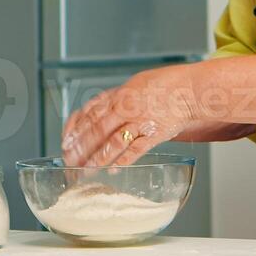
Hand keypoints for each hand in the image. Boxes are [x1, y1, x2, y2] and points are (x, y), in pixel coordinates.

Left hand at [61, 65, 197, 166]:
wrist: (190, 91)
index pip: (90, 113)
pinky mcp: (155, 134)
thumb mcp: (132, 86)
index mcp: (119, 95)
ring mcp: (141, 121)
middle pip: (97, 129)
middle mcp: (127, 107)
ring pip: (114, 141)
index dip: (76, 130)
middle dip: (81, 148)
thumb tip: (92, 112)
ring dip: (98, 158)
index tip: (65, 143)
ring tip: (87, 170)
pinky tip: (113, 169)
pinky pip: (136, 149)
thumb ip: (112, 99)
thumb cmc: (162, 87)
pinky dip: (123, 160)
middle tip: (70, 162)